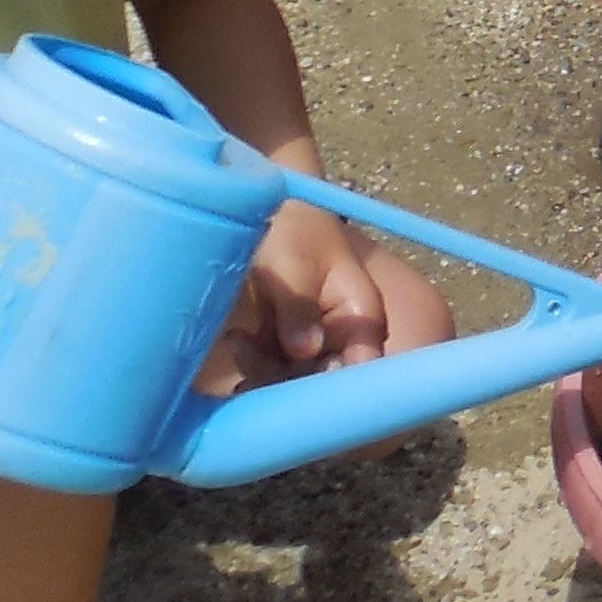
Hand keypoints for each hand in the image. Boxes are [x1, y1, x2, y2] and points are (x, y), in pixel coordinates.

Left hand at [222, 200, 392, 385]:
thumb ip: (300, 306)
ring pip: (294, 386)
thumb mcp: (293, 260)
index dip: (337, 384)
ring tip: (240, 340)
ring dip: (265, 375)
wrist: (265, 215)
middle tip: (253, 357)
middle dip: (290, 382)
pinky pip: (271, 377)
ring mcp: (310, 349)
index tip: (299, 377)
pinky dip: (253, 371)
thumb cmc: (290, 229)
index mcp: (361, 317)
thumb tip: (305, 350)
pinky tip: (238, 344)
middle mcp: (342, 340)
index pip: (362, 367)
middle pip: (325, 385)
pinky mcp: (280, 351)